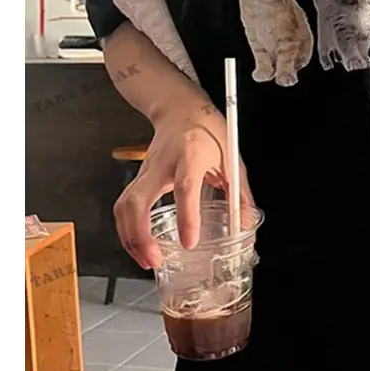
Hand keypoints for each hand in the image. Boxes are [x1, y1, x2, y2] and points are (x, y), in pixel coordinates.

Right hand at [114, 101, 254, 269]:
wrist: (180, 110)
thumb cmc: (207, 131)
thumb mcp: (232, 157)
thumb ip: (240, 192)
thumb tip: (245, 223)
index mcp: (191, 155)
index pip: (185, 188)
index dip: (187, 217)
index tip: (189, 242)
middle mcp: (162, 164)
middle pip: (138, 200)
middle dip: (140, 235)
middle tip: (154, 259)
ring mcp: (145, 171)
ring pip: (124, 206)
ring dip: (130, 237)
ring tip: (145, 260)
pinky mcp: (138, 179)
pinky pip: (124, 207)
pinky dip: (127, 230)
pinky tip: (139, 246)